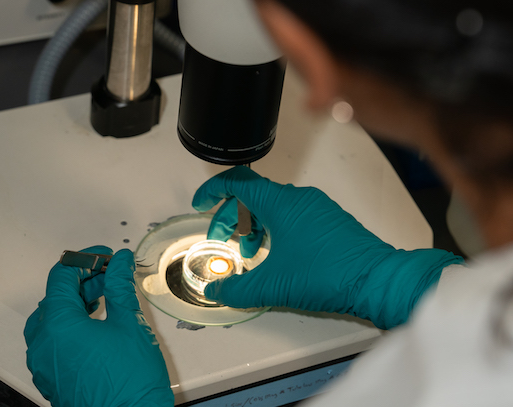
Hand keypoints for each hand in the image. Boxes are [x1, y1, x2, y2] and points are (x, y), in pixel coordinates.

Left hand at [24, 246, 173, 406]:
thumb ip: (120, 286)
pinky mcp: (52, 378)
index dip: (85, 260)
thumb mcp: (129, 324)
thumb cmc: (129, 384)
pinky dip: (71, 326)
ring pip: (53, 320)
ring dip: (76, 303)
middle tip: (111, 275)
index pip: (62, 276)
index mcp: (58, 325)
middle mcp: (44, 344)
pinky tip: (95, 325)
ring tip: (104, 298)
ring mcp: (45, 364)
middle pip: (56, 297)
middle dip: (84, 281)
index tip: (105, 257)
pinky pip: (53, 342)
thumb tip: (120, 263)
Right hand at [193, 167, 463, 328]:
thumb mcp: (272, 285)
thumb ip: (237, 289)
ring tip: (251, 253)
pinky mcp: (330, 220)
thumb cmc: (328, 274)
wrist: (378, 280)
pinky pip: (293, 215)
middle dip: (231, 216)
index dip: (213, 191)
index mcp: (280, 202)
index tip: (201, 204)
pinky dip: (276, 228)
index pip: (237, 182)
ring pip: (274, 205)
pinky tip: (278, 255)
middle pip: (253, 195)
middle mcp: (298, 198)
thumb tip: (217, 292)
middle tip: (222, 238)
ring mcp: (317, 207)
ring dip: (254, 225)